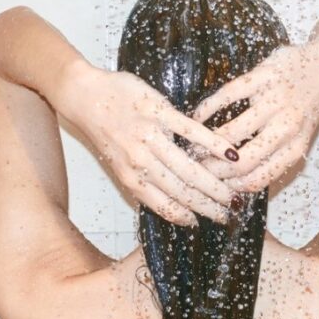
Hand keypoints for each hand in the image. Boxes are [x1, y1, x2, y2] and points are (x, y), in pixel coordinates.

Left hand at [56, 62, 238, 225]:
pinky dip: (214, 145)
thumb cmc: (104, 130)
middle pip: (182, 191)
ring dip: (215, 184)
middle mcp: (140, 162)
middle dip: (209, 206)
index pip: (164, 205)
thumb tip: (169, 202)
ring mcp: (151, 136)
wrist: (85, 96)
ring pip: (189, 168)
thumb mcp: (117, 163)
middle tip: (229, 214)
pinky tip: (231, 155)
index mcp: (130, 177)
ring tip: (234, 193)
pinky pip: (191, 132)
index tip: (206, 222)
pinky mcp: (159, 112)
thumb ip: (142, 181)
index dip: (188, 217)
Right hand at [192, 35, 318, 191]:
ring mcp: (275, 101)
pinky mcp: (264, 75)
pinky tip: (197, 116)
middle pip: (242, 160)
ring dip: (206, 141)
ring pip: (232, 131)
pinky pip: (228, 96)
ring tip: (193, 143)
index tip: (213, 184)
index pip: (257, 178)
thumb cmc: (306, 107)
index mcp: (295, 147)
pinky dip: (207, 108)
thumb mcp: (297, 137)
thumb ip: (273, 158)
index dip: (229, 186)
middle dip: (212, 168)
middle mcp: (287, 127)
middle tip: (196, 166)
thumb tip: (237, 184)